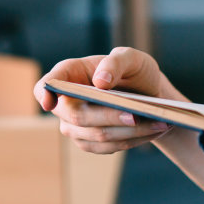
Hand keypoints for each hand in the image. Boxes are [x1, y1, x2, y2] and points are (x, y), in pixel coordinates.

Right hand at [34, 46, 176, 153]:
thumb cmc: (133, 70)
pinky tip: (154, 131)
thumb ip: (115, 62)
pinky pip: (108, 146)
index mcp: (70, 73)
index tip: (48, 102)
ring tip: (159, 124)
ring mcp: (74, 126)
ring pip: (97, 135)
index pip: (48, 84)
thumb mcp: (131, 57)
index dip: (44, 93)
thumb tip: (100, 82)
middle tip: (136, 116)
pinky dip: (133, 140)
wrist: (147, 93)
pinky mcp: (89, 142)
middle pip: (77, 116)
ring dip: (129, 132)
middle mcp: (66, 102)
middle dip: (108, 117)